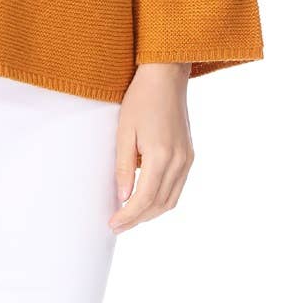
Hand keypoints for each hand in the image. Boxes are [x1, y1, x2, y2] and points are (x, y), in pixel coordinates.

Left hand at [109, 62, 193, 232]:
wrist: (166, 76)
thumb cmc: (141, 98)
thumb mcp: (124, 130)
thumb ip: (123, 166)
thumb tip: (122, 197)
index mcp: (161, 155)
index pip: (144, 199)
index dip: (128, 216)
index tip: (112, 224)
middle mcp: (179, 161)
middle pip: (159, 204)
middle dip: (138, 219)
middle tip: (117, 225)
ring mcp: (188, 159)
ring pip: (171, 200)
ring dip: (151, 213)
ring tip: (129, 216)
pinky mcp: (190, 155)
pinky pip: (177, 187)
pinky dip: (161, 199)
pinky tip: (146, 198)